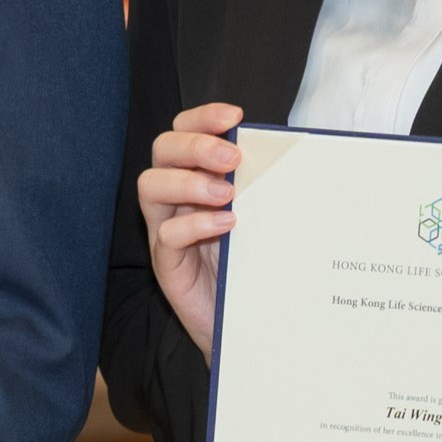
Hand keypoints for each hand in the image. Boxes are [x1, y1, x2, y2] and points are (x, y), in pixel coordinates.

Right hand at [136, 101, 242, 357]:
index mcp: (195, 177)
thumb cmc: (254, 264)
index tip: (234, 116)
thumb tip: (290, 150)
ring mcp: (166, 230)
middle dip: (195, 145)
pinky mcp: (167, 264)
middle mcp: (174, 198)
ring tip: (226, 192)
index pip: (183, 131)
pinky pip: (166, 234)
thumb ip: (262, 185)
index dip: (202, 118)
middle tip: (231, 158)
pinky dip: (194, 223)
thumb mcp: (261, 216)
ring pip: (151, 186)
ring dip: (188, 180)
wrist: (250, 326)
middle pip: (161, 150)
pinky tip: (226, 224)